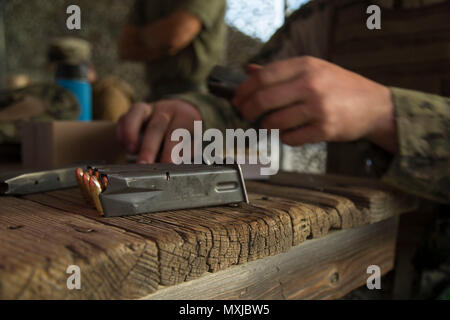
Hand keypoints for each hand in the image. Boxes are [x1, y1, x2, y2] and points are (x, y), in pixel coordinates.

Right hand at [116, 100, 201, 162]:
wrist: (181, 112)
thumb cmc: (187, 132)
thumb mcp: (194, 141)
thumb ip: (186, 152)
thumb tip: (178, 165)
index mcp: (183, 117)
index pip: (176, 133)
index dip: (171, 149)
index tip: (168, 165)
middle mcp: (166, 111)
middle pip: (156, 126)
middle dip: (149, 147)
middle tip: (145, 165)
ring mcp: (149, 109)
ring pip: (137, 114)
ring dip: (131, 133)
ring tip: (131, 151)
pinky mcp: (135, 112)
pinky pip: (125, 117)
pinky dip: (122, 130)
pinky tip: (123, 144)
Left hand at [232, 56, 396, 152]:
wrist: (375, 106)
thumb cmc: (341, 87)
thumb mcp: (314, 69)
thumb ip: (282, 71)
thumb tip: (250, 72)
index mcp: (306, 65)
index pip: (262, 77)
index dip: (243, 90)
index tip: (236, 98)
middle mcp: (311, 84)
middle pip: (263, 99)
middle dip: (247, 110)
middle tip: (245, 115)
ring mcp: (318, 108)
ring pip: (274, 122)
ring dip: (266, 126)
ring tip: (270, 124)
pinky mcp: (324, 129)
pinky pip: (290, 138)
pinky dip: (285, 138)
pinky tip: (291, 132)